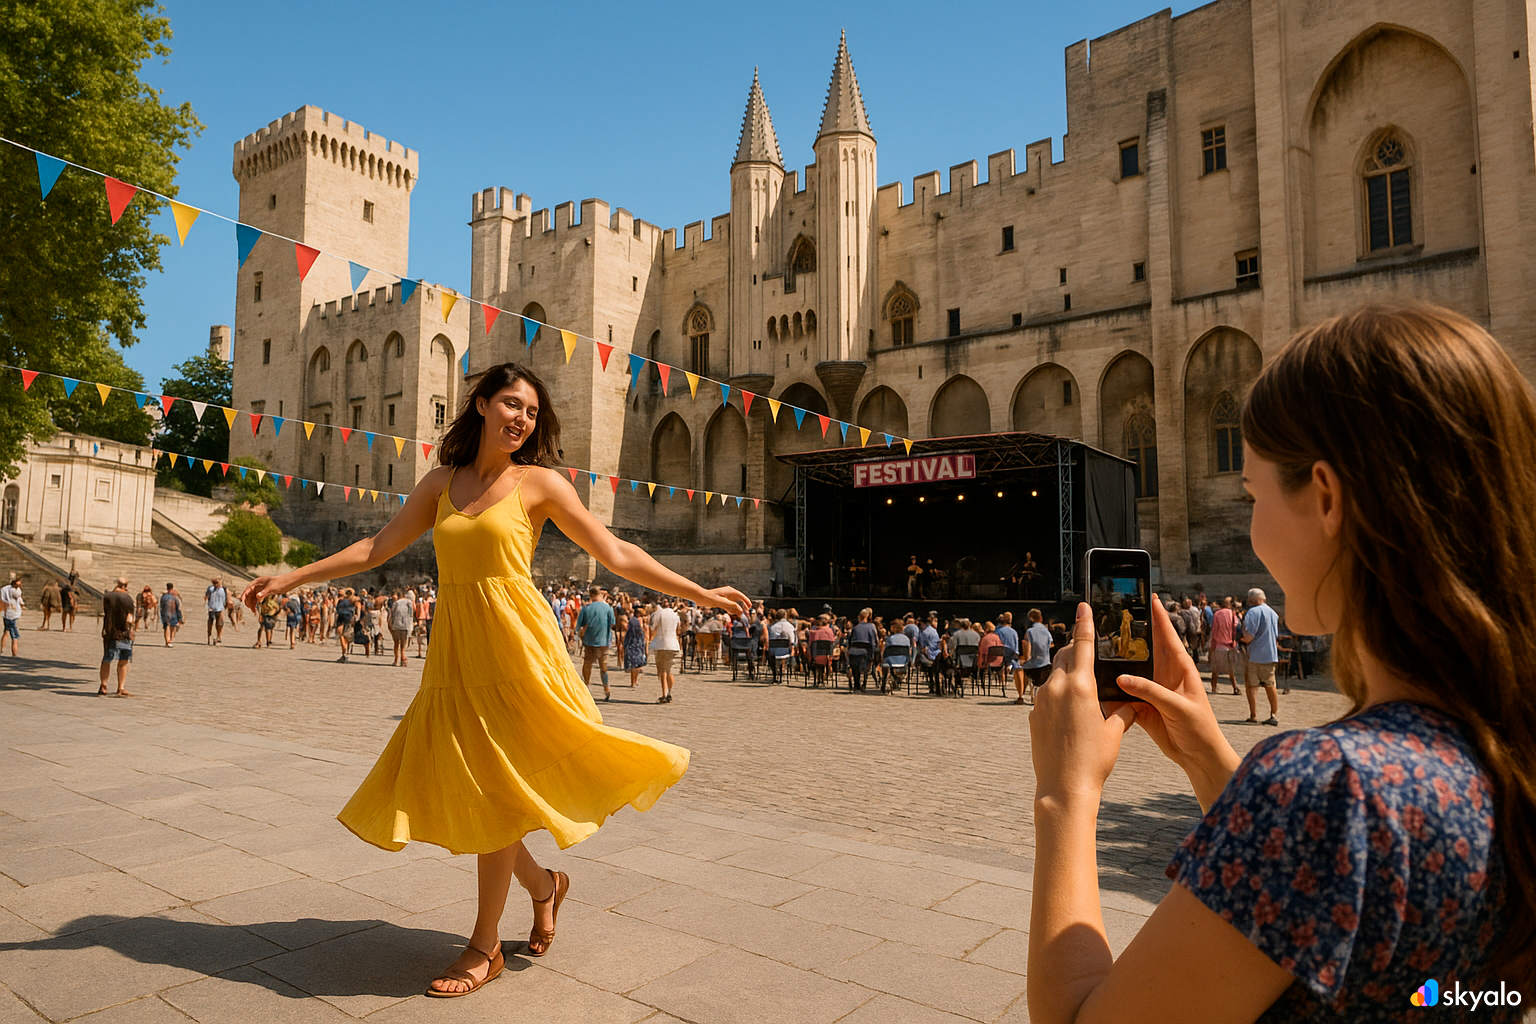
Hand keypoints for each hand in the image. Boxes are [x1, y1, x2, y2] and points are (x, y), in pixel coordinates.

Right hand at [241, 576, 282, 611]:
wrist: (288, 582)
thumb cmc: (280, 583)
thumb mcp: (271, 588)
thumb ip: (264, 592)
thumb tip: (257, 597)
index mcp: (258, 582)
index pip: (248, 588)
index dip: (244, 594)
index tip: (242, 600)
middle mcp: (258, 585)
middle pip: (249, 594)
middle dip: (248, 601)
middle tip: (250, 608)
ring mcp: (260, 589)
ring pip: (253, 597)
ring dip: (252, 604)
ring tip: (253, 611)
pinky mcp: (264, 593)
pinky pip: (257, 599)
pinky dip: (256, 603)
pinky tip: (255, 609)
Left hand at [701, 585, 749, 615]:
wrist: (700, 597)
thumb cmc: (709, 598)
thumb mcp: (721, 602)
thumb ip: (731, 605)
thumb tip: (741, 609)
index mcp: (729, 591)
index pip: (741, 596)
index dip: (746, 601)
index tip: (750, 606)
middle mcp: (728, 593)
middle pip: (739, 599)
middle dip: (743, 605)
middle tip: (748, 611)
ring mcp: (725, 597)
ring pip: (734, 603)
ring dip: (737, 609)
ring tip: (742, 615)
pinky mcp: (721, 601)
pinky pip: (729, 606)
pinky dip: (732, 609)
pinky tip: (733, 614)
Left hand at [1030, 603, 1135, 802]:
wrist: (1064, 786)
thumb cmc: (1095, 760)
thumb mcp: (1115, 732)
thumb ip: (1122, 710)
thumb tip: (1130, 702)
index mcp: (1081, 687)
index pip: (1083, 645)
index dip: (1084, 623)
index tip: (1083, 606)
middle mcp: (1058, 688)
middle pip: (1066, 656)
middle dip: (1077, 651)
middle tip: (1090, 652)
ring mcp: (1042, 701)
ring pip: (1056, 676)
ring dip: (1068, 676)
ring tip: (1085, 691)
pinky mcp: (1033, 715)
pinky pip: (1048, 696)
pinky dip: (1060, 696)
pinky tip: (1071, 714)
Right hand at [1107, 595, 1238, 809]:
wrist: (1198, 757)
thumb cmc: (1200, 729)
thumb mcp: (1178, 707)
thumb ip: (1151, 692)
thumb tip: (1123, 679)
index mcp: (1181, 669)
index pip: (1168, 636)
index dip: (1159, 616)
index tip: (1149, 597)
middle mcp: (1165, 676)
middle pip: (1145, 649)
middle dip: (1132, 633)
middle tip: (1115, 616)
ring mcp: (1152, 690)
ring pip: (1131, 671)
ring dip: (1119, 662)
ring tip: (1101, 646)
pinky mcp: (1142, 707)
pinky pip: (1123, 694)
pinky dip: (1112, 691)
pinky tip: (1100, 683)